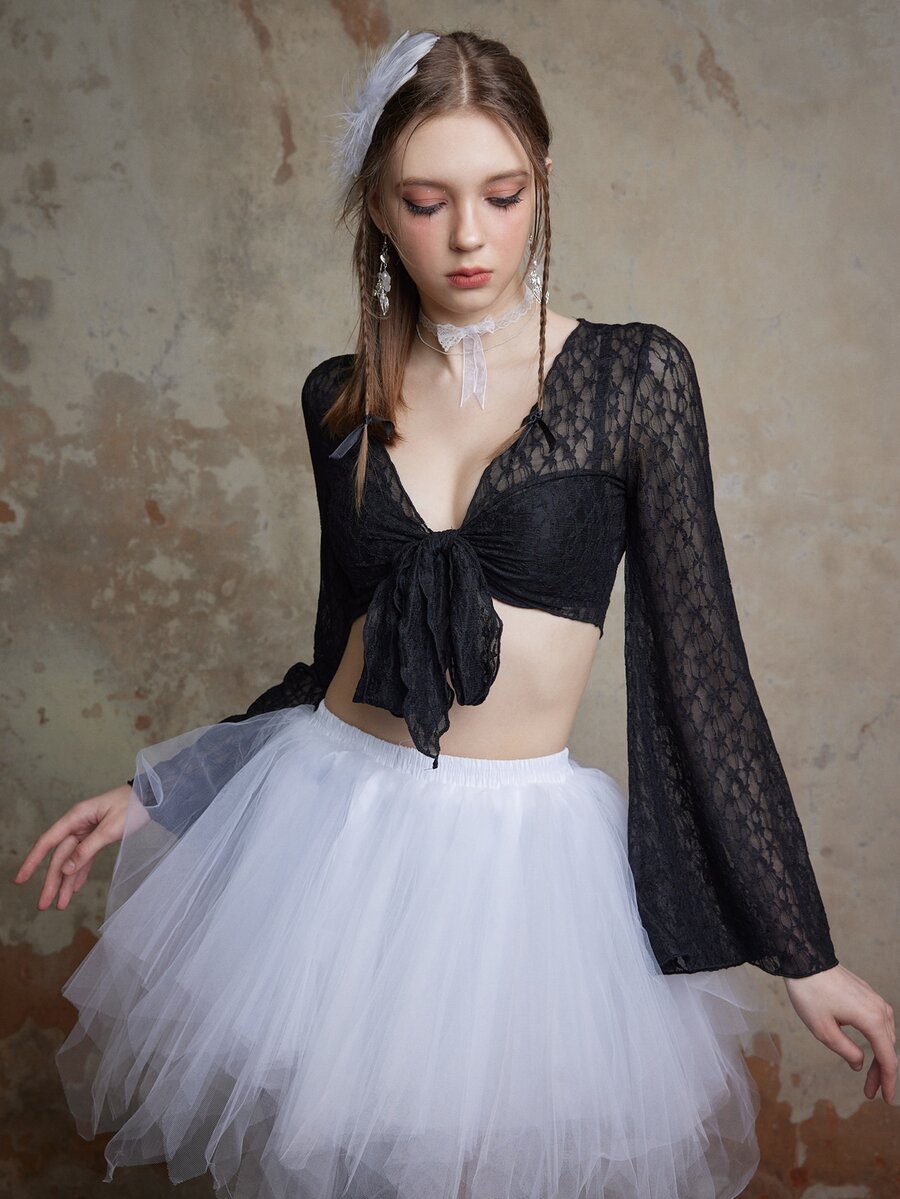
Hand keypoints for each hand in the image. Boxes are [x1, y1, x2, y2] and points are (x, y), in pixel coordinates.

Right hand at [11, 784, 145, 910]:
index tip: (20, 880)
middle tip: (43, 905)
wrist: (154, 797)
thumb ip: (88, 849)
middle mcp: (78, 825)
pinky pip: (85, 859)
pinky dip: (80, 873)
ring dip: (66, 883)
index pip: (48, 842)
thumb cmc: (132, 807)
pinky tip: (74, 889)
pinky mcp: (99, 838)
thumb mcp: (111, 828)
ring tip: (60, 906)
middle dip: (51, 882)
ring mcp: (88, 832)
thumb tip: (66, 869)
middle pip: (59, 857)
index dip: (32, 861)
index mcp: (76, 818)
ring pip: (72, 861)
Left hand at [783, 964, 896, 1103]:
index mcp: (873, 1021)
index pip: (888, 1059)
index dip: (888, 1082)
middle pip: (888, 1048)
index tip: (886, 1100)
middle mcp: (880, 1009)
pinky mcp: (867, 994)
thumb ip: (847, 1052)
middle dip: (881, 1073)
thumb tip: (860, 1065)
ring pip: (886, 1035)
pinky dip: (876, 1040)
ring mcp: (874, 999)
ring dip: (879, 1057)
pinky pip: (879, 1022)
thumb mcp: (824, 1031)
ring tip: (868, 1075)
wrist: (804, 959)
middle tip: (869, 1091)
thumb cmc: (810, 994)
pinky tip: (868, 1049)